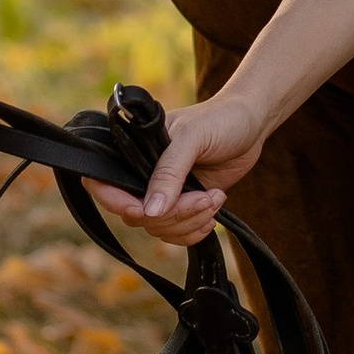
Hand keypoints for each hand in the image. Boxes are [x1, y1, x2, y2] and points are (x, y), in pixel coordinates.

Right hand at [95, 86, 267, 247]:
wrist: (251, 124)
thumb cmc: (219, 119)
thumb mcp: (192, 138)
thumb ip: (169, 173)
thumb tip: (149, 211)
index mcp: (132, 149)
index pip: (101, 182)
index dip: (115, 201)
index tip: (143, 210)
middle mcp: (142, 174)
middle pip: (135, 214)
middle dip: (172, 213)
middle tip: (204, 197)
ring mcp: (163, 192)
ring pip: (157, 228)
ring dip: (189, 221)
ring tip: (215, 199)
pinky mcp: (183, 205)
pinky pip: (176, 234)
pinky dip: (194, 231)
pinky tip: (212, 215)